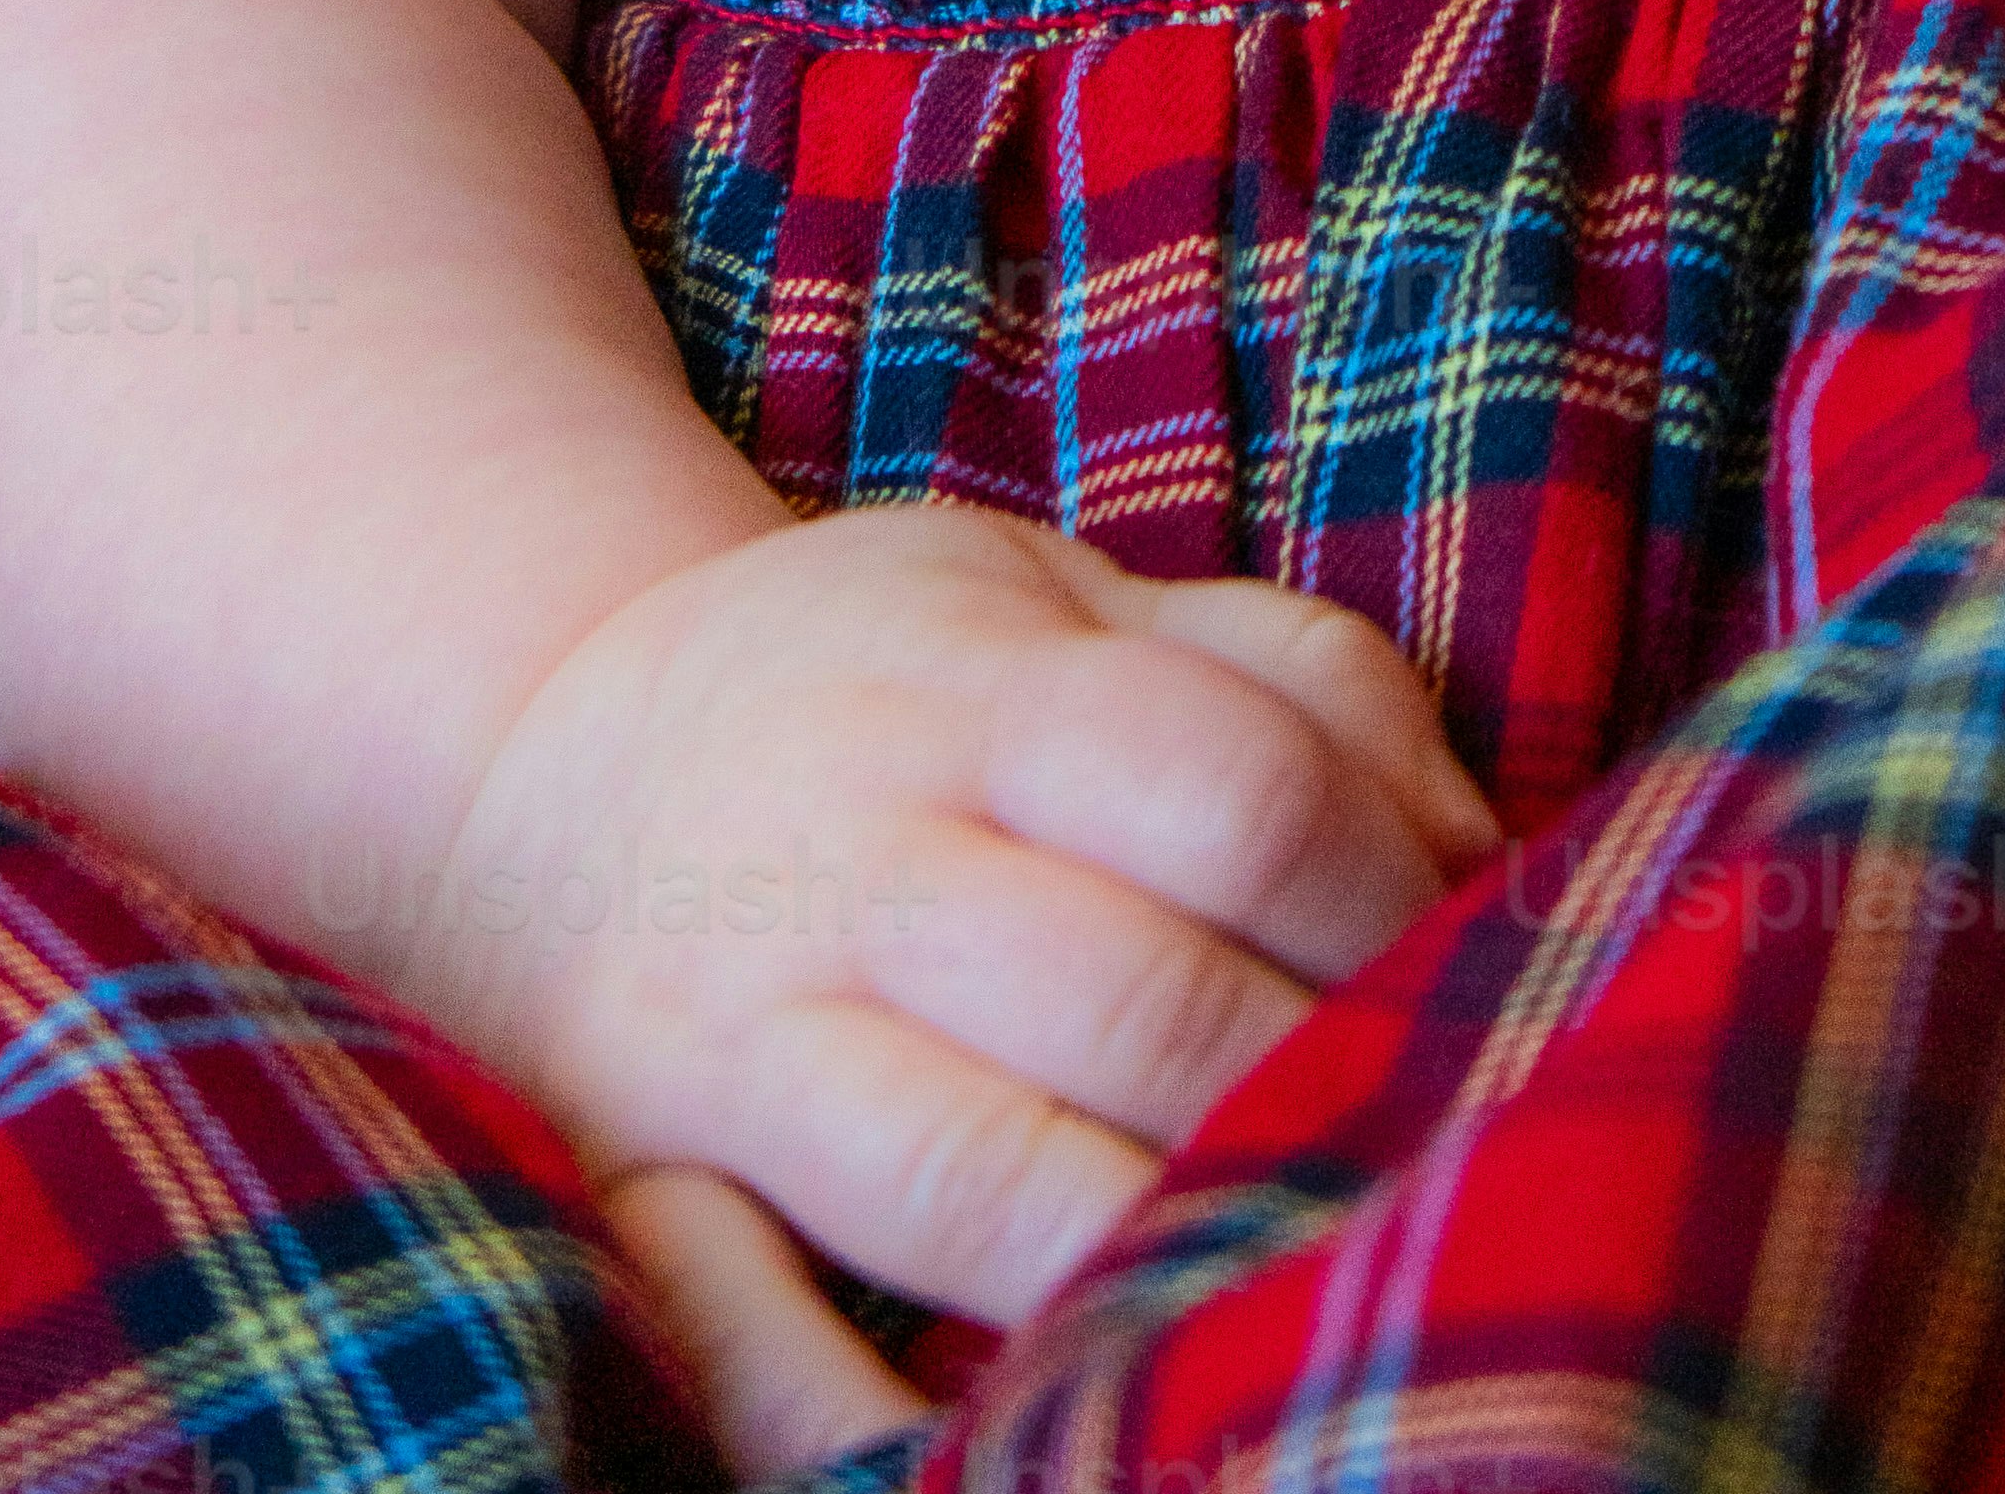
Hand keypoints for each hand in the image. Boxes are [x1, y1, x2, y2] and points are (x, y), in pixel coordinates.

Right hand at [410, 500, 1502, 1472]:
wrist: (521, 740)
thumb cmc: (870, 684)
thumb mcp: (1061, 596)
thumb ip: (1283, 682)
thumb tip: (1483, 863)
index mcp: (977, 691)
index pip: (1235, 788)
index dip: (1389, 904)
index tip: (1468, 985)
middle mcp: (853, 859)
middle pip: (1136, 1002)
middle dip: (1303, 1106)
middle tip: (1407, 1169)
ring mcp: (729, 1040)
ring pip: (965, 1185)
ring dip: (1140, 1267)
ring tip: (1268, 1311)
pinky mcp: (626, 1188)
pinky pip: (729, 1337)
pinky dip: (851, 1423)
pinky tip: (993, 1451)